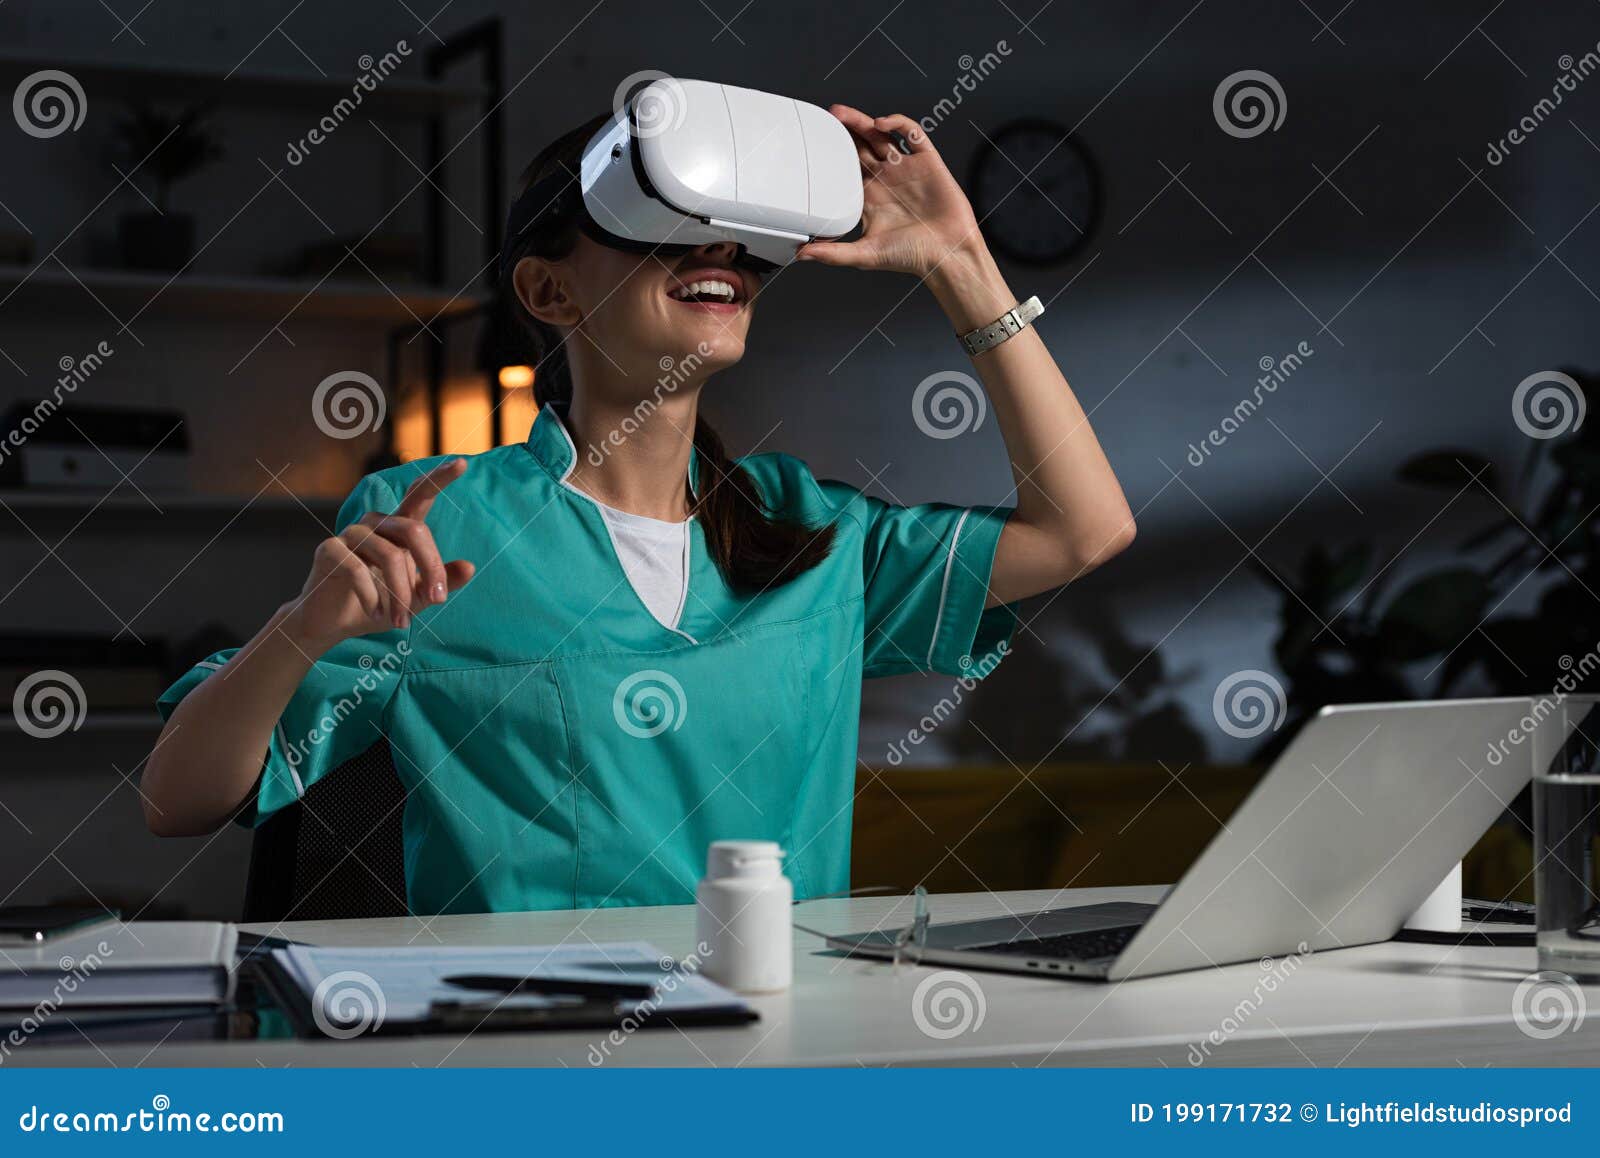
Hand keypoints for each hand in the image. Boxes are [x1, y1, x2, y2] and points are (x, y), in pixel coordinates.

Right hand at [284, 458, 475, 653]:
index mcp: (398, 528)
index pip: (420, 496)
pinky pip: (360, 570)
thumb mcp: (417, 597)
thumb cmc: (378, 604)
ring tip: (399, 620)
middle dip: (431, 569)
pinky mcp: (329, 549)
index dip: (440, 479)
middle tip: (437, 601)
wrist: (333, 623)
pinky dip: (373, 597)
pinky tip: (374, 611)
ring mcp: (350, 534)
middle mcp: (375, 523)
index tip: (463, 463)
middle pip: (415, 531)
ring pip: (390, 556)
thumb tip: (470, 566)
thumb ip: (441, 582)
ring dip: (401, 595)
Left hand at [796, 106, 982, 279]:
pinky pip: (912, 133)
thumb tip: (802, 255)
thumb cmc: (911, 256)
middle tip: (826, 118)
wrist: (947, 254)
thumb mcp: (864, 255)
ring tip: (843, 114)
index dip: (831, 153)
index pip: (845, 167)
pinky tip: (882, 123)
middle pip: (860, 145)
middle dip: (844, 130)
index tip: (814, 144)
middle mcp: (887, 178)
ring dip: (862, 122)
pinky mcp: (927, 161)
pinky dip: (898, 123)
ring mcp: (906, 168)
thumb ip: (833, 254)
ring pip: (881, 135)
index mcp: (870, 196)